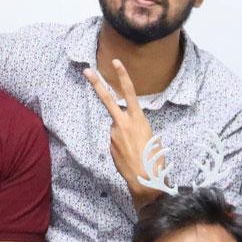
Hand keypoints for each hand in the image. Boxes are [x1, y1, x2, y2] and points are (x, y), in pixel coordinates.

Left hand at [81, 57, 163, 200]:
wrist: (145, 179)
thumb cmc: (154, 159)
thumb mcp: (152, 137)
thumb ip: (136, 127)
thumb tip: (125, 129)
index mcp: (138, 119)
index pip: (129, 92)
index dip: (123, 76)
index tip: (116, 62)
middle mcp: (123, 123)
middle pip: (107, 99)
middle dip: (97, 84)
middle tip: (87, 71)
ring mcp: (113, 135)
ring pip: (116, 128)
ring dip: (123, 136)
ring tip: (135, 151)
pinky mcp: (110, 145)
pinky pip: (116, 141)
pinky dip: (122, 146)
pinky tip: (129, 155)